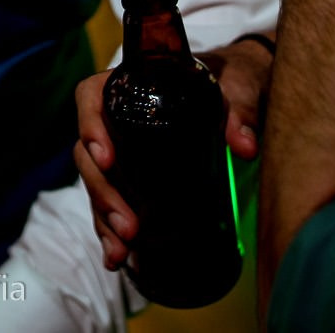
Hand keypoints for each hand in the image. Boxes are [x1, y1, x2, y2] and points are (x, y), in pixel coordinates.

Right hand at [72, 37, 272, 271]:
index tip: (106, 159)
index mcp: (130, 84)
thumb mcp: (236, 85)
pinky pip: (111, 202)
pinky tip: (118, 258)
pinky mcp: (133, 176)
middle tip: (128, 226)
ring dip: (104, 219)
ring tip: (122, 251)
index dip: (89, 126)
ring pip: (96, 184)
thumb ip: (239, 110)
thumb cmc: (231, 75)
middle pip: (89, 153)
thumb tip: (245, 148)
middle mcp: (117, 117)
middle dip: (103, 194)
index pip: (90, 97)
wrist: (241, 88)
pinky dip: (111, 231)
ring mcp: (122, 150)